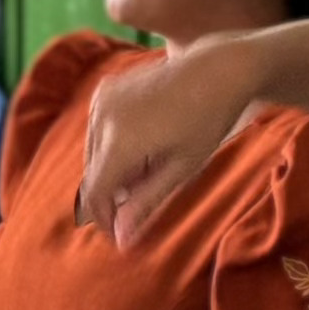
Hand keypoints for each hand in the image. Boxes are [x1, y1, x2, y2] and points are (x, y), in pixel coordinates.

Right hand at [70, 35, 256, 245]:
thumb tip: (120, 239)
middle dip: (112, 194)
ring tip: (149, 168)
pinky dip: (112, 146)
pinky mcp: (105, 89)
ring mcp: (102, 100)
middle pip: (92, 174)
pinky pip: (98, 130)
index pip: (95, 194)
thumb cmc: (207, 122)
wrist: (216, 70)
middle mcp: (103, 118)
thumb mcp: (181, 169)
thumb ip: (146, 203)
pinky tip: (143, 145)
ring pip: (93, 153)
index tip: (120, 232)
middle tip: (144, 197)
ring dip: (112, 170)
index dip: (104, 218)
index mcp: (120, 141)